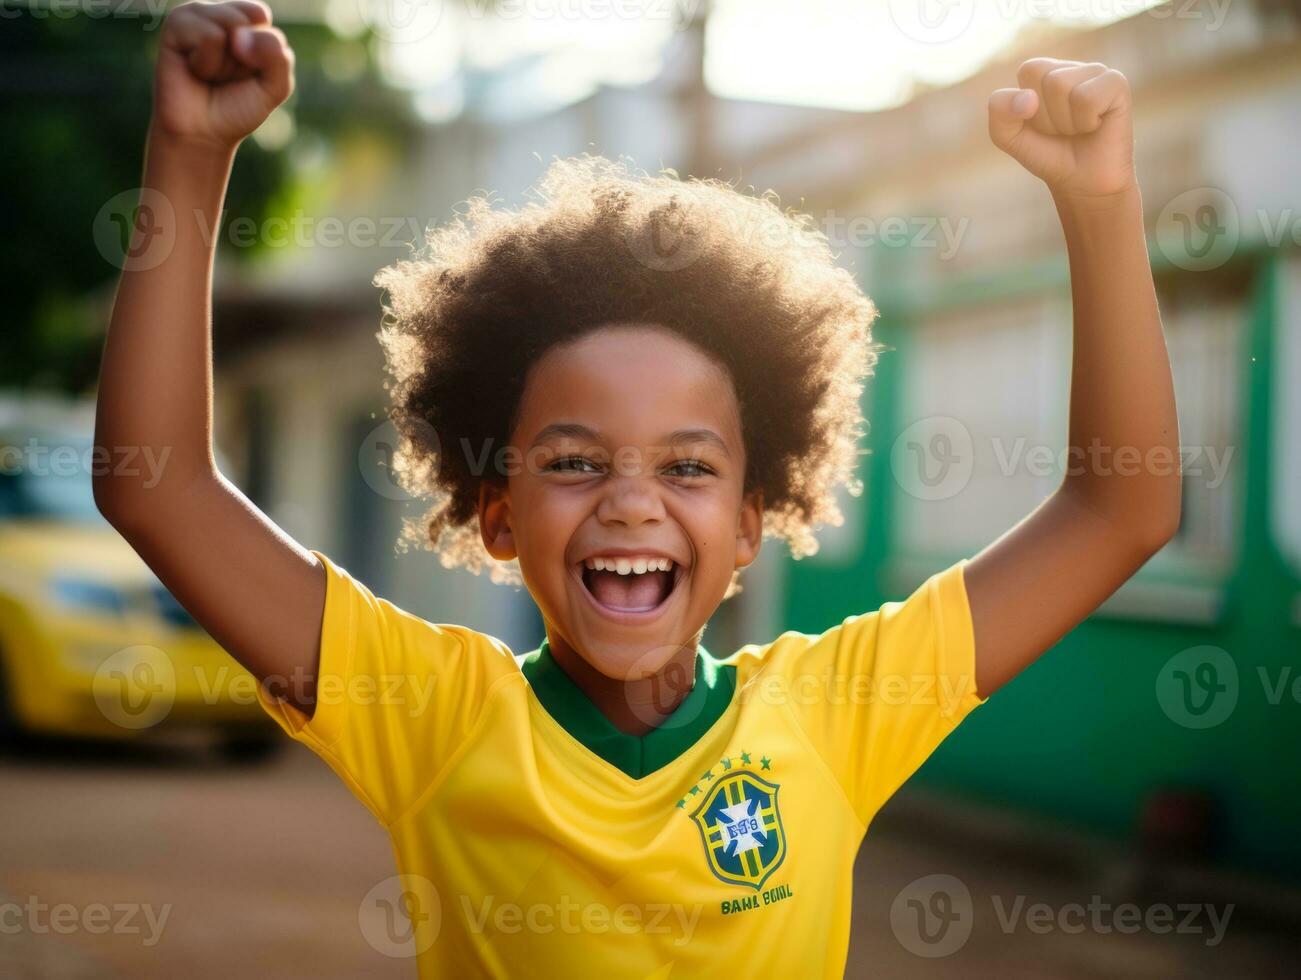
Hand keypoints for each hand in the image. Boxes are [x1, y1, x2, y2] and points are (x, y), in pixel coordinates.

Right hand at [152, 0, 294, 150]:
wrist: (203, 133)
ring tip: (210, 74)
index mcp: (242, 20)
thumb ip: (278, 56)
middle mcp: (217, 12)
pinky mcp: (175, 25)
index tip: (247, 70)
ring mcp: (194, 15)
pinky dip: (207, 63)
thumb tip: (239, 34)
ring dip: (226, 63)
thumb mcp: (275, 86)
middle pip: (246, 18)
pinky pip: (209, 37)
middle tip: (226, 75)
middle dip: (245, 57)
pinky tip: (194, 70)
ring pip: (231, 25)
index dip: (261, 51)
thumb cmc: (237, 107)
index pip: (260, 14)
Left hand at [988, 58, 1134, 202]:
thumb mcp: (1009, 137)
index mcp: (1045, 71)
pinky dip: (1086, 122)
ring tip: (1078, 130)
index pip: (1028, 70)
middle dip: (1048, 117)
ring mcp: (1097, 72)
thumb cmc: (1048, 154)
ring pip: (1064, 87)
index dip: (1028, 106)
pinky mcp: (1117, 84)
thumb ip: (1000, 113)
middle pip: (1048, 80)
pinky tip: (1095, 126)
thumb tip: (1028, 98)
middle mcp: (1072, 67)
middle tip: (1062, 130)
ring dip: (1066, 122)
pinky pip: (1087, 98)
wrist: (1083, 182)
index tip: (1042, 124)